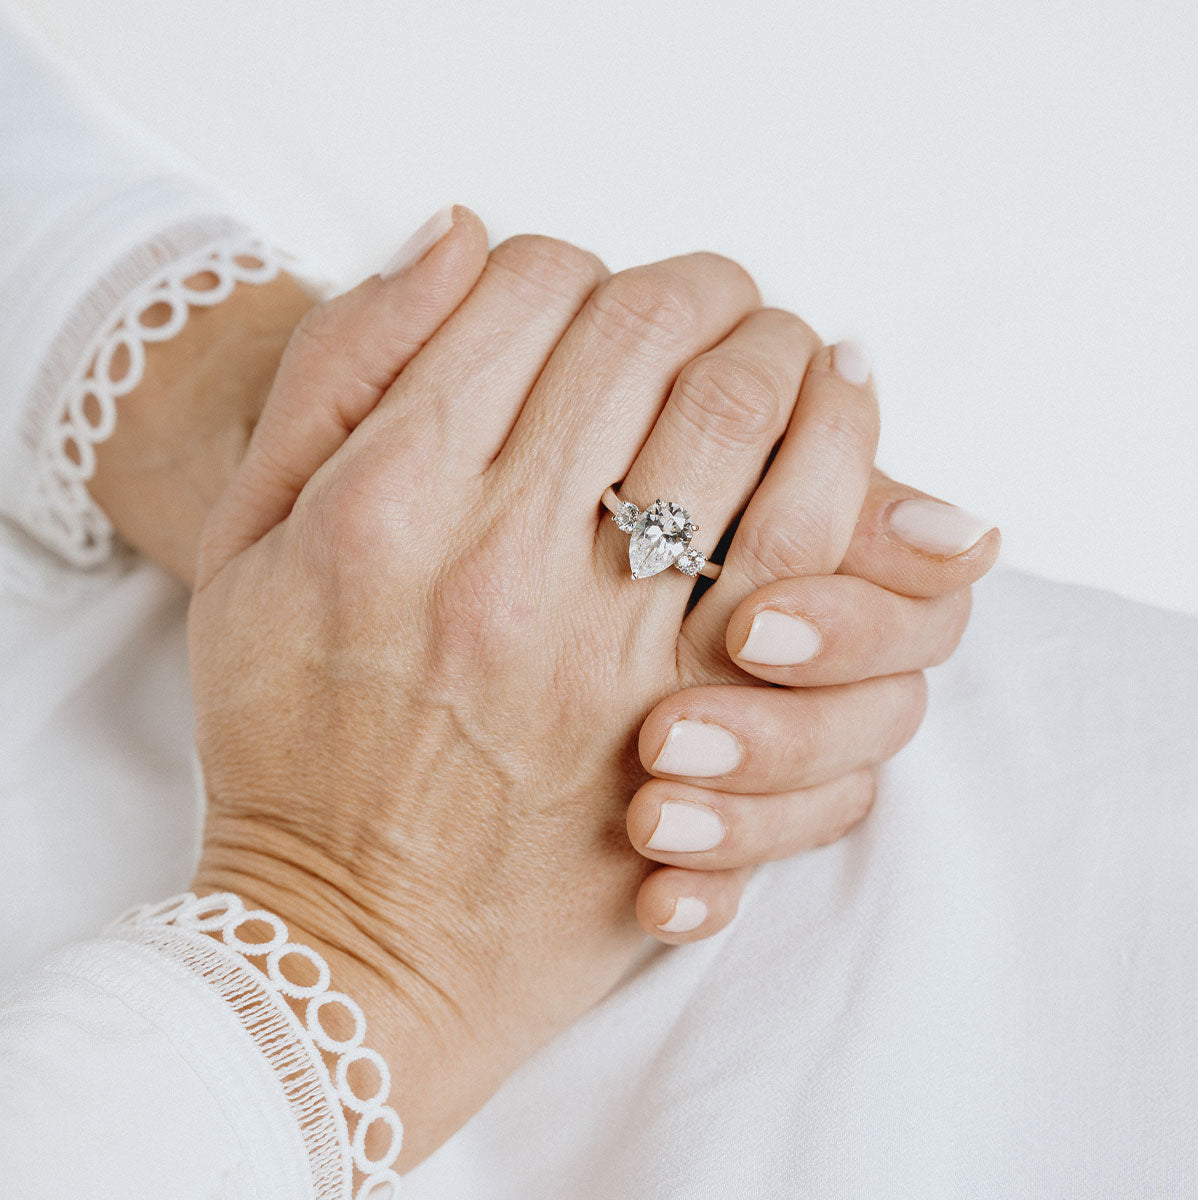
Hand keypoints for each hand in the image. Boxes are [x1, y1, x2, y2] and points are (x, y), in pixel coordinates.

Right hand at [87, 214, 997, 937]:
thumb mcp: (246, 547)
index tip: (577, 292)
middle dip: (692, 287)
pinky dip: (839, 449)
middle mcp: (502, 562)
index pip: (525, 292)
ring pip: (743, 412)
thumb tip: (456, 232)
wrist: (353, 939)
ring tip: (781, 346)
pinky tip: (835, 418)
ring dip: (775, 348)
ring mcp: (610, 647)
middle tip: (709, 297)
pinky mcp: (689, 719)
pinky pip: (808, 541)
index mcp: (385, 502)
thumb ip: (338, 374)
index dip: (566, 264)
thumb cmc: (288, 739)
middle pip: (647, 332)